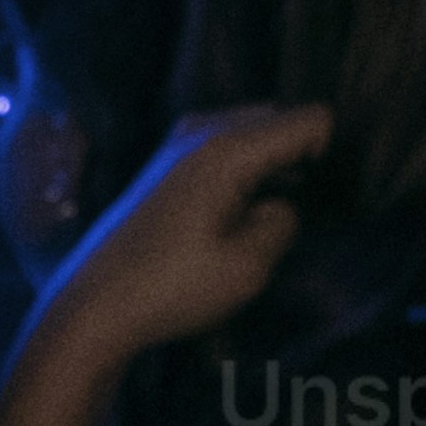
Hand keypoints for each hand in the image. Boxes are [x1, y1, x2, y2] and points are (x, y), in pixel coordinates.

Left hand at [39, 102, 331, 373]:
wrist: (94, 305)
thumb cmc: (172, 286)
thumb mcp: (247, 268)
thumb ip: (281, 224)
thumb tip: (282, 205)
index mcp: (227, 149)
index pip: (308, 120)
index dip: (332, 153)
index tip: (329, 196)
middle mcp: (201, 133)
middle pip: (279, 119)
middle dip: (302, 152)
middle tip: (311, 205)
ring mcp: (178, 147)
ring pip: (251, 134)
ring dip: (273, 163)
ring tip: (281, 212)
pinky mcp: (166, 168)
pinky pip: (226, 151)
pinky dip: (245, 171)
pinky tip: (244, 213)